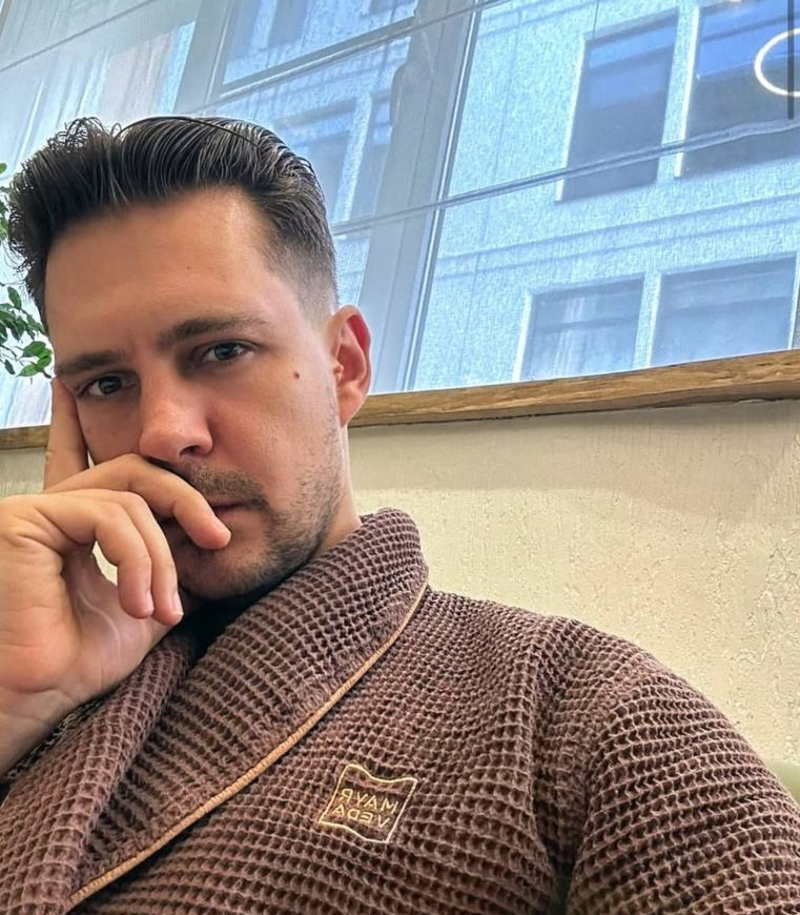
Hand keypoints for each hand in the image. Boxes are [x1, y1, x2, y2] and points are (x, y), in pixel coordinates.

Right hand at [0, 380, 229, 770]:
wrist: (38, 698)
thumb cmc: (79, 661)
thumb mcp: (146, 607)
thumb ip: (171, 570)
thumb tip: (213, 544)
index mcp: (79, 524)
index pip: (108, 469)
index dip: (133, 457)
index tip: (177, 491)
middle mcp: (57, 508)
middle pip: (137, 472)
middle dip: (187, 501)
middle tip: (219, 539)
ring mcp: (39, 509)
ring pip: (130, 500)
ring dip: (160, 559)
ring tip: (161, 609)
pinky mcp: (26, 517)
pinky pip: (107, 516)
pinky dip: (135, 559)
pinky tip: (136, 603)